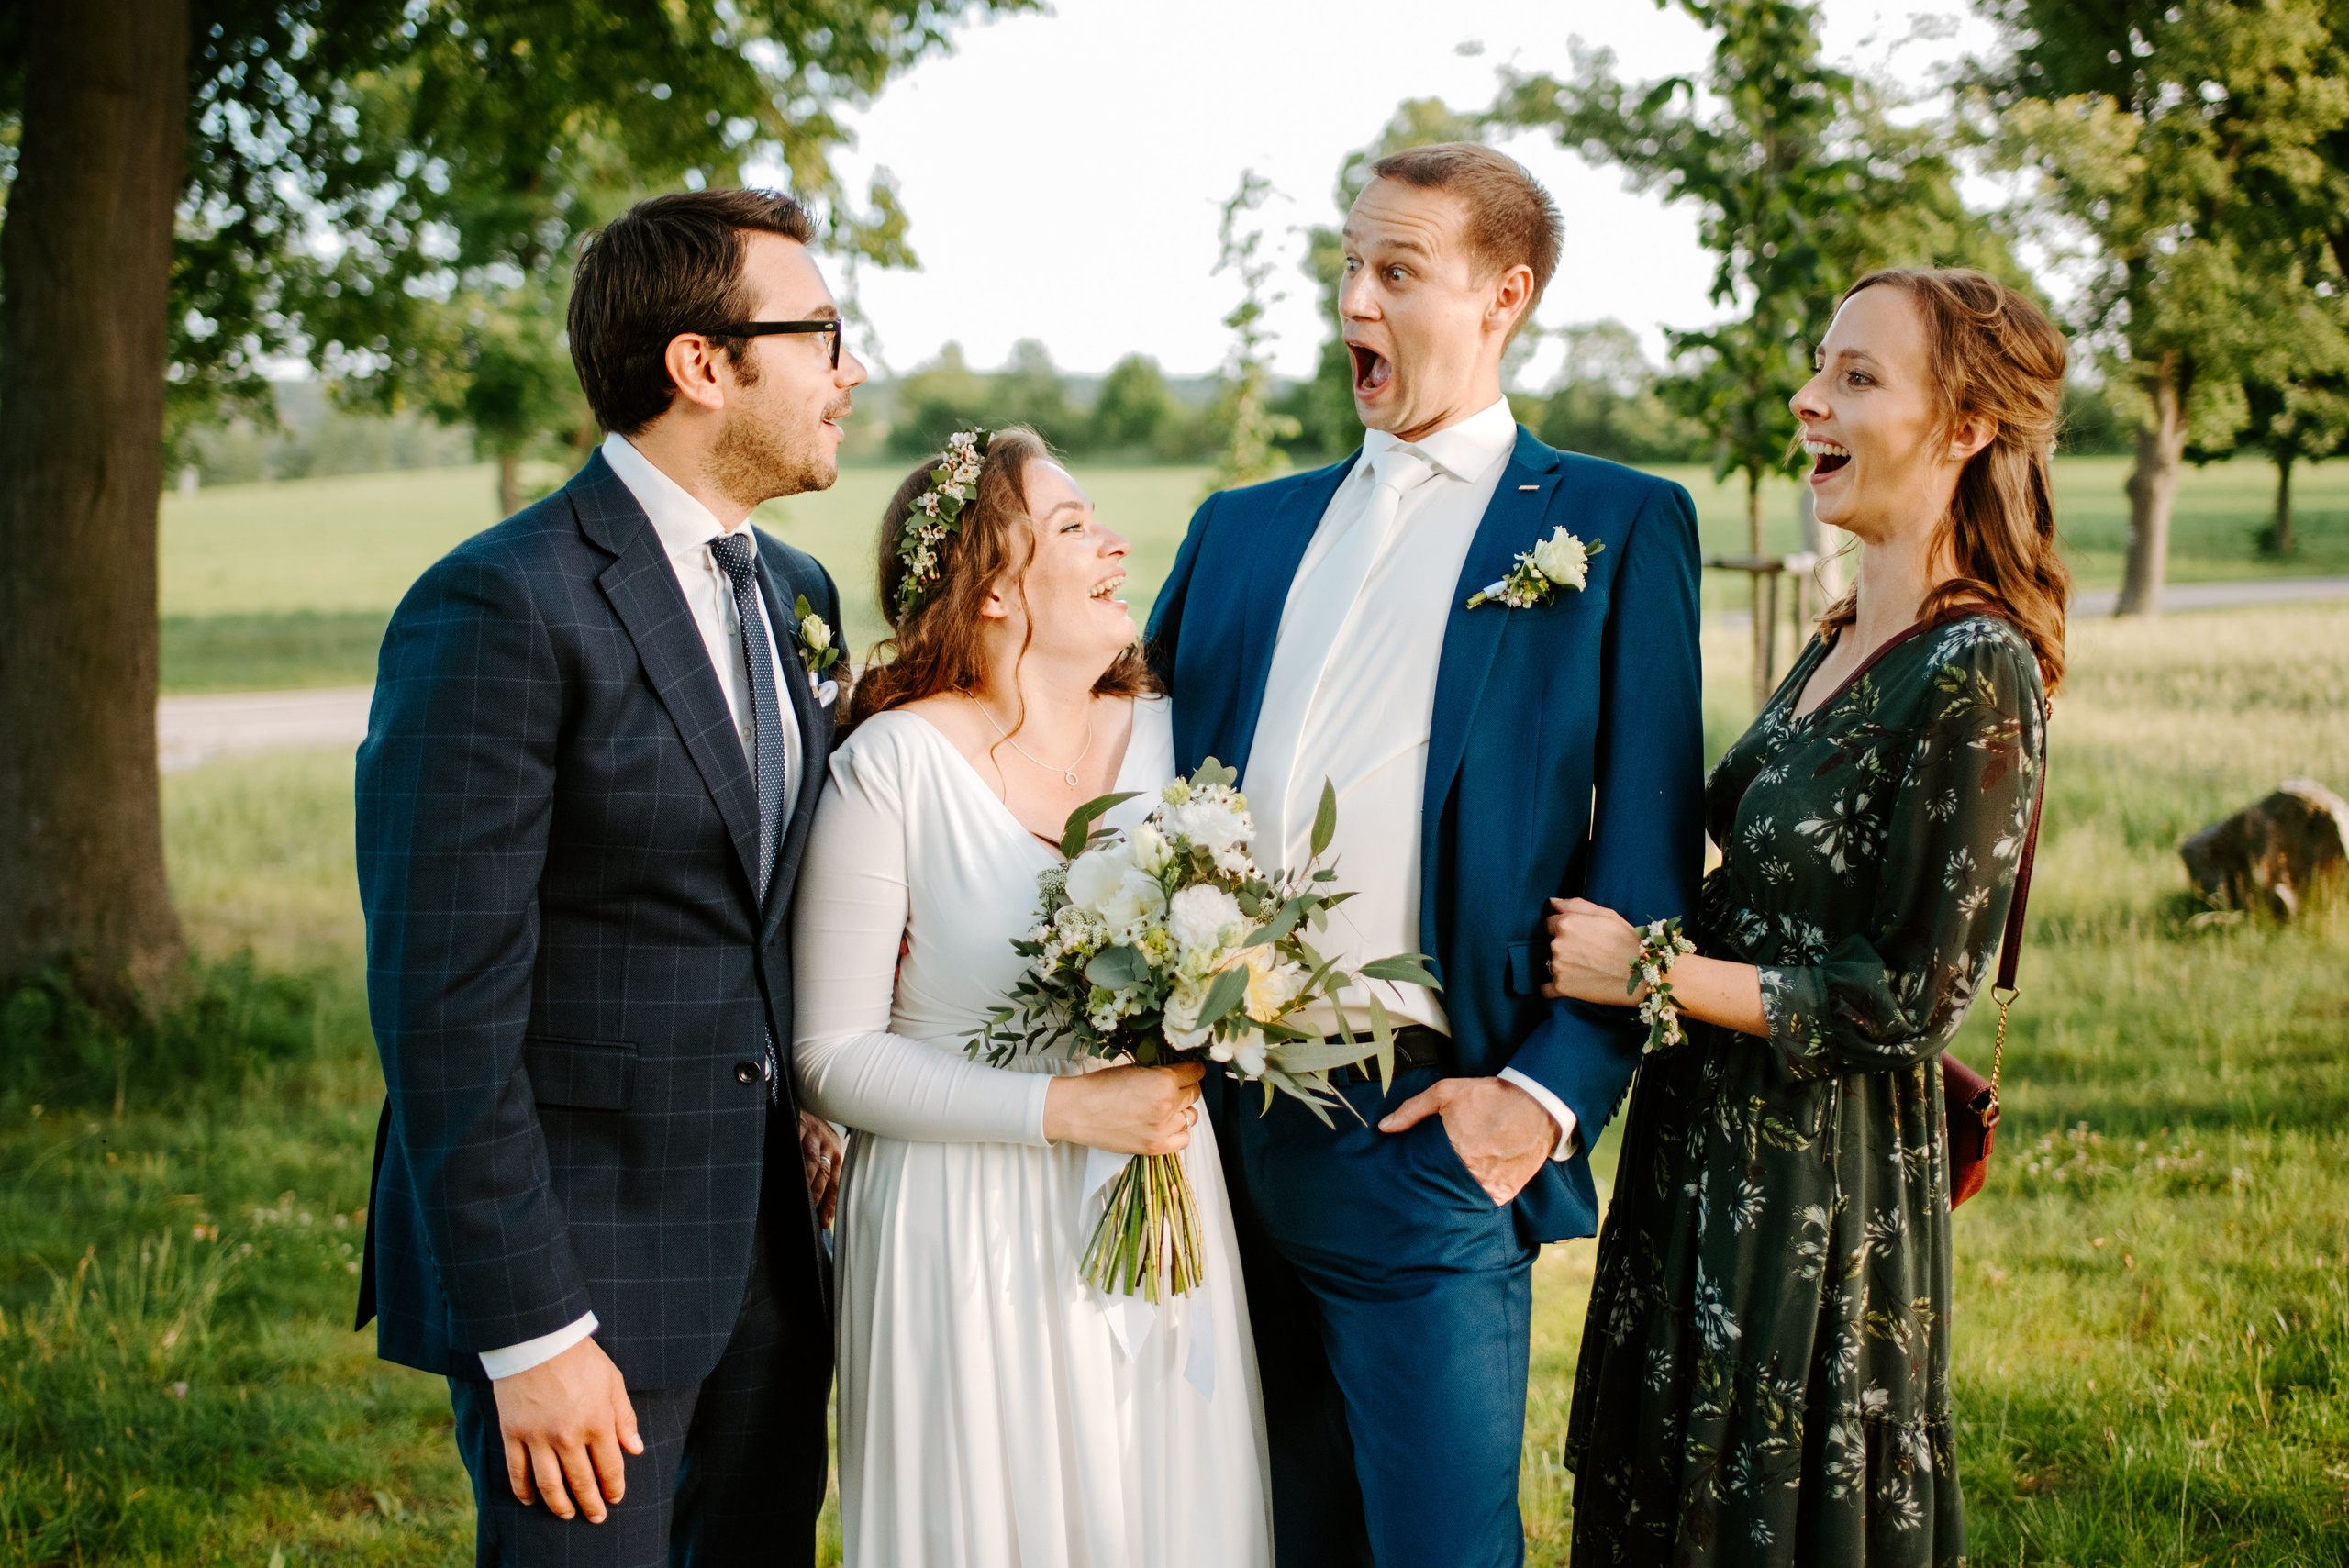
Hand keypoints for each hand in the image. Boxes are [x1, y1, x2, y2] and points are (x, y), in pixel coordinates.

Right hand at [491, 1335, 642, 1522]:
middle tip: (596, 1517)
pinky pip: (517, 1472)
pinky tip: (531, 1500)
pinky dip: (524, 1490)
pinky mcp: (512, 1433)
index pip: (609, 1467)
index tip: (615, 1497)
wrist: (538, 1339)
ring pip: (549, 1484)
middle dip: (591, 1503)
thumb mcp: (613, 1382)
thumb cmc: (580, 1358)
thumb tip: (635, 1449)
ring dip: (560, 1505)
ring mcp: (537, 1437)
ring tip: (567, 1514)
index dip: (614, 1487)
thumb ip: (624, 1418)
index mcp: (597, 1422)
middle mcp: (568, 1436)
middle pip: (581, 1482)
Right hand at [798, 1111, 841, 1227]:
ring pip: (810, 1159)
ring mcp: (814, 1132)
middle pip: (822, 1172)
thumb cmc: (813, 1135)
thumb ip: (820, 1176)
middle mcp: (828, 1143)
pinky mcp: (800, 1121)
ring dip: (803, 1178)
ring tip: (794, 1194)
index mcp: (835, 1154)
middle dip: (814, 1194)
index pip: (834, 1183)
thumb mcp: (823, 1152)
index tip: (824, 1224)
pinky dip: (789, 1153)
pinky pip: (794, 1140)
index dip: (829, 1204)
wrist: (805, 1102)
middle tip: (805, 1211)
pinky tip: (781, 1165)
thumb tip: (817, 1213)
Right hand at [1042, 1061, 1204, 1155]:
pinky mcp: (1155, 1147)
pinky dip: (1178, 1131)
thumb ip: (1160, 1072)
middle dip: (1185, 1088)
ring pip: (1191, 1117)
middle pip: (1194, 1094)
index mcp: (1163, 1081)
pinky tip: (1165, 1125)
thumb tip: (1179, 1072)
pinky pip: (1184, 1139)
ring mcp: (1162, 1128)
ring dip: (1181, 1110)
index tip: (1188, 1070)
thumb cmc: (1100, 1087)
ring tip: (1165, 1107)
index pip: (1195, 1072)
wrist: (1077, 1111)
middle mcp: (1167, 1105)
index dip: (1191, 1069)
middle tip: (1171, 1088)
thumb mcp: (1134, 1068)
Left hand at [1378, 1076, 1553, 1204]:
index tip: (1411, 1176)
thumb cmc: (1489, 1096)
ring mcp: (1491, 1185)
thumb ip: (1412, 1110)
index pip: (1424, 1174)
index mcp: (1453, 1151)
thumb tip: (1384, 1127)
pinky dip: (1477, 1199)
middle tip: (1428, 1183)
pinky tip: (1470, 1191)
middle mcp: (1471, 1172)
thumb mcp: (1446, 1093)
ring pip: (1463, 1200)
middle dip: (1434, 1187)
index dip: (1417, 1176)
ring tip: (1447, 1189)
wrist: (1537, 1102)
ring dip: (1455, 1196)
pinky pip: (1486, 1203)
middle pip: (1442, 1189)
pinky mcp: (1507, 1191)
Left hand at [1540, 897, 1643, 1006]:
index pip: (1549, 924)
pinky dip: (1555, 988)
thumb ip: (1575, 905)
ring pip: (1552, 965)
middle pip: (1551, 945)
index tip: (1579, 938)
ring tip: (1588, 970)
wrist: (1642, 975)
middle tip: (1589, 955)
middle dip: (1565, 948)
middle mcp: (1558, 944)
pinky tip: (1572, 986)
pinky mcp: (1561, 987)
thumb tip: (1552, 902)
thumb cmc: (1627, 941)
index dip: (1564, 930)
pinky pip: (1547, 989)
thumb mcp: (1606, 914)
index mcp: (1566, 923)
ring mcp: (1558, 967)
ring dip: (1564, 967)